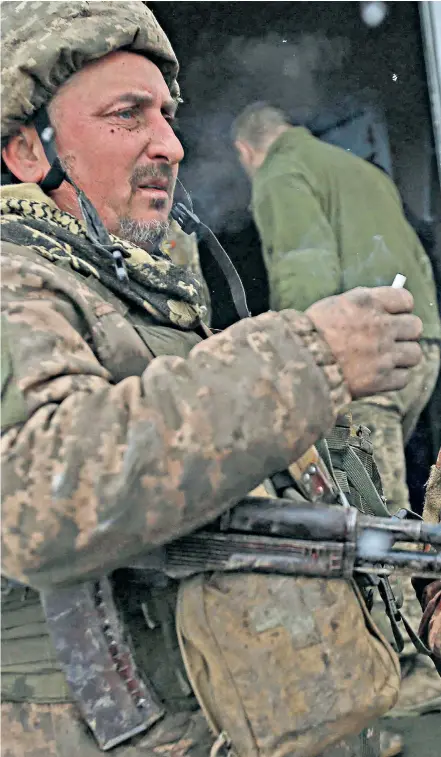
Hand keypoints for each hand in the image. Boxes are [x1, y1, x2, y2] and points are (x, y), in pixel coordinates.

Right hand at [306, 286, 422, 397]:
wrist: (295, 364)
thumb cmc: (309, 334)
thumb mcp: (334, 305)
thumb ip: (364, 302)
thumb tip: (387, 307)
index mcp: (368, 302)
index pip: (405, 300)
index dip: (401, 309)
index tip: (394, 315)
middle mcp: (380, 326)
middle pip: (415, 327)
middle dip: (405, 333)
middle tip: (391, 339)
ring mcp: (383, 354)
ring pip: (414, 354)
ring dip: (403, 357)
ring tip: (386, 359)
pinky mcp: (380, 380)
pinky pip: (403, 378)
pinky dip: (394, 378)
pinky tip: (379, 375)